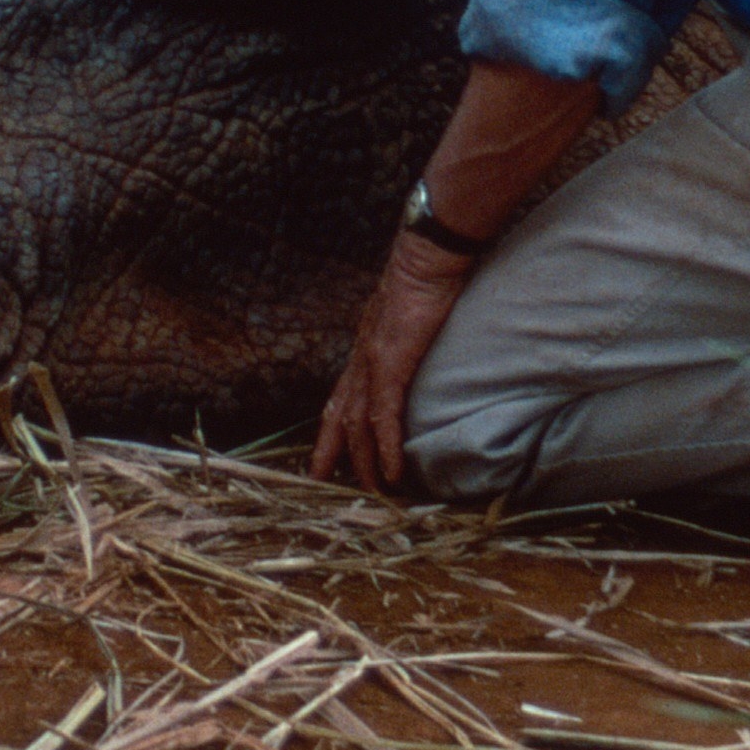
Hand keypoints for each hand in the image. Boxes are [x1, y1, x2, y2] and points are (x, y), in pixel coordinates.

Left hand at [309, 233, 479, 492]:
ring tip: (374, 492)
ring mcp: (372, 363)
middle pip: (338, 418)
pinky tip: (392, 472)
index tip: (323, 462)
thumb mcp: (404, 319)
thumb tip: (410, 352)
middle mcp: (360, 360)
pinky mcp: (390, 363)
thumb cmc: (422, 279)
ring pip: (358, 425)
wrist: (426, 257)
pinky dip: (387, 447)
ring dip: (365, 463)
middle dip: (332, 455)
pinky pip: (384, 416)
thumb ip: (400, 341)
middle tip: (328, 488)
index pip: (338, 400)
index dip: (329, 434)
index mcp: (362, 351)